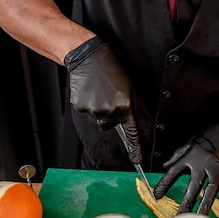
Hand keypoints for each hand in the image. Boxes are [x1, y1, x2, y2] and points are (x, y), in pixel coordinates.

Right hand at [65, 36, 141, 162]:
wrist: (87, 56)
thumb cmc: (109, 68)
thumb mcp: (126, 86)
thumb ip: (126, 106)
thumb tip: (124, 123)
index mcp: (125, 106)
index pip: (131, 132)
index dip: (135, 148)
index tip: (137, 160)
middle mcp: (110, 111)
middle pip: (109, 124)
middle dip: (109, 114)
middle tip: (106, 94)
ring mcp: (94, 110)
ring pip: (97, 117)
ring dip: (97, 106)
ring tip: (97, 88)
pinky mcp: (81, 107)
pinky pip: (86, 111)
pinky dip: (86, 102)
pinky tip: (88, 89)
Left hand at [153, 104, 218, 216]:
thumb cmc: (215, 133)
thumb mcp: (193, 140)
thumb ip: (179, 154)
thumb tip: (165, 165)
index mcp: (192, 155)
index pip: (173, 172)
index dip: (164, 184)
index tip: (156, 196)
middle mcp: (204, 163)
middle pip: (192, 188)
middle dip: (184, 205)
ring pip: (211, 192)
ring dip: (204, 208)